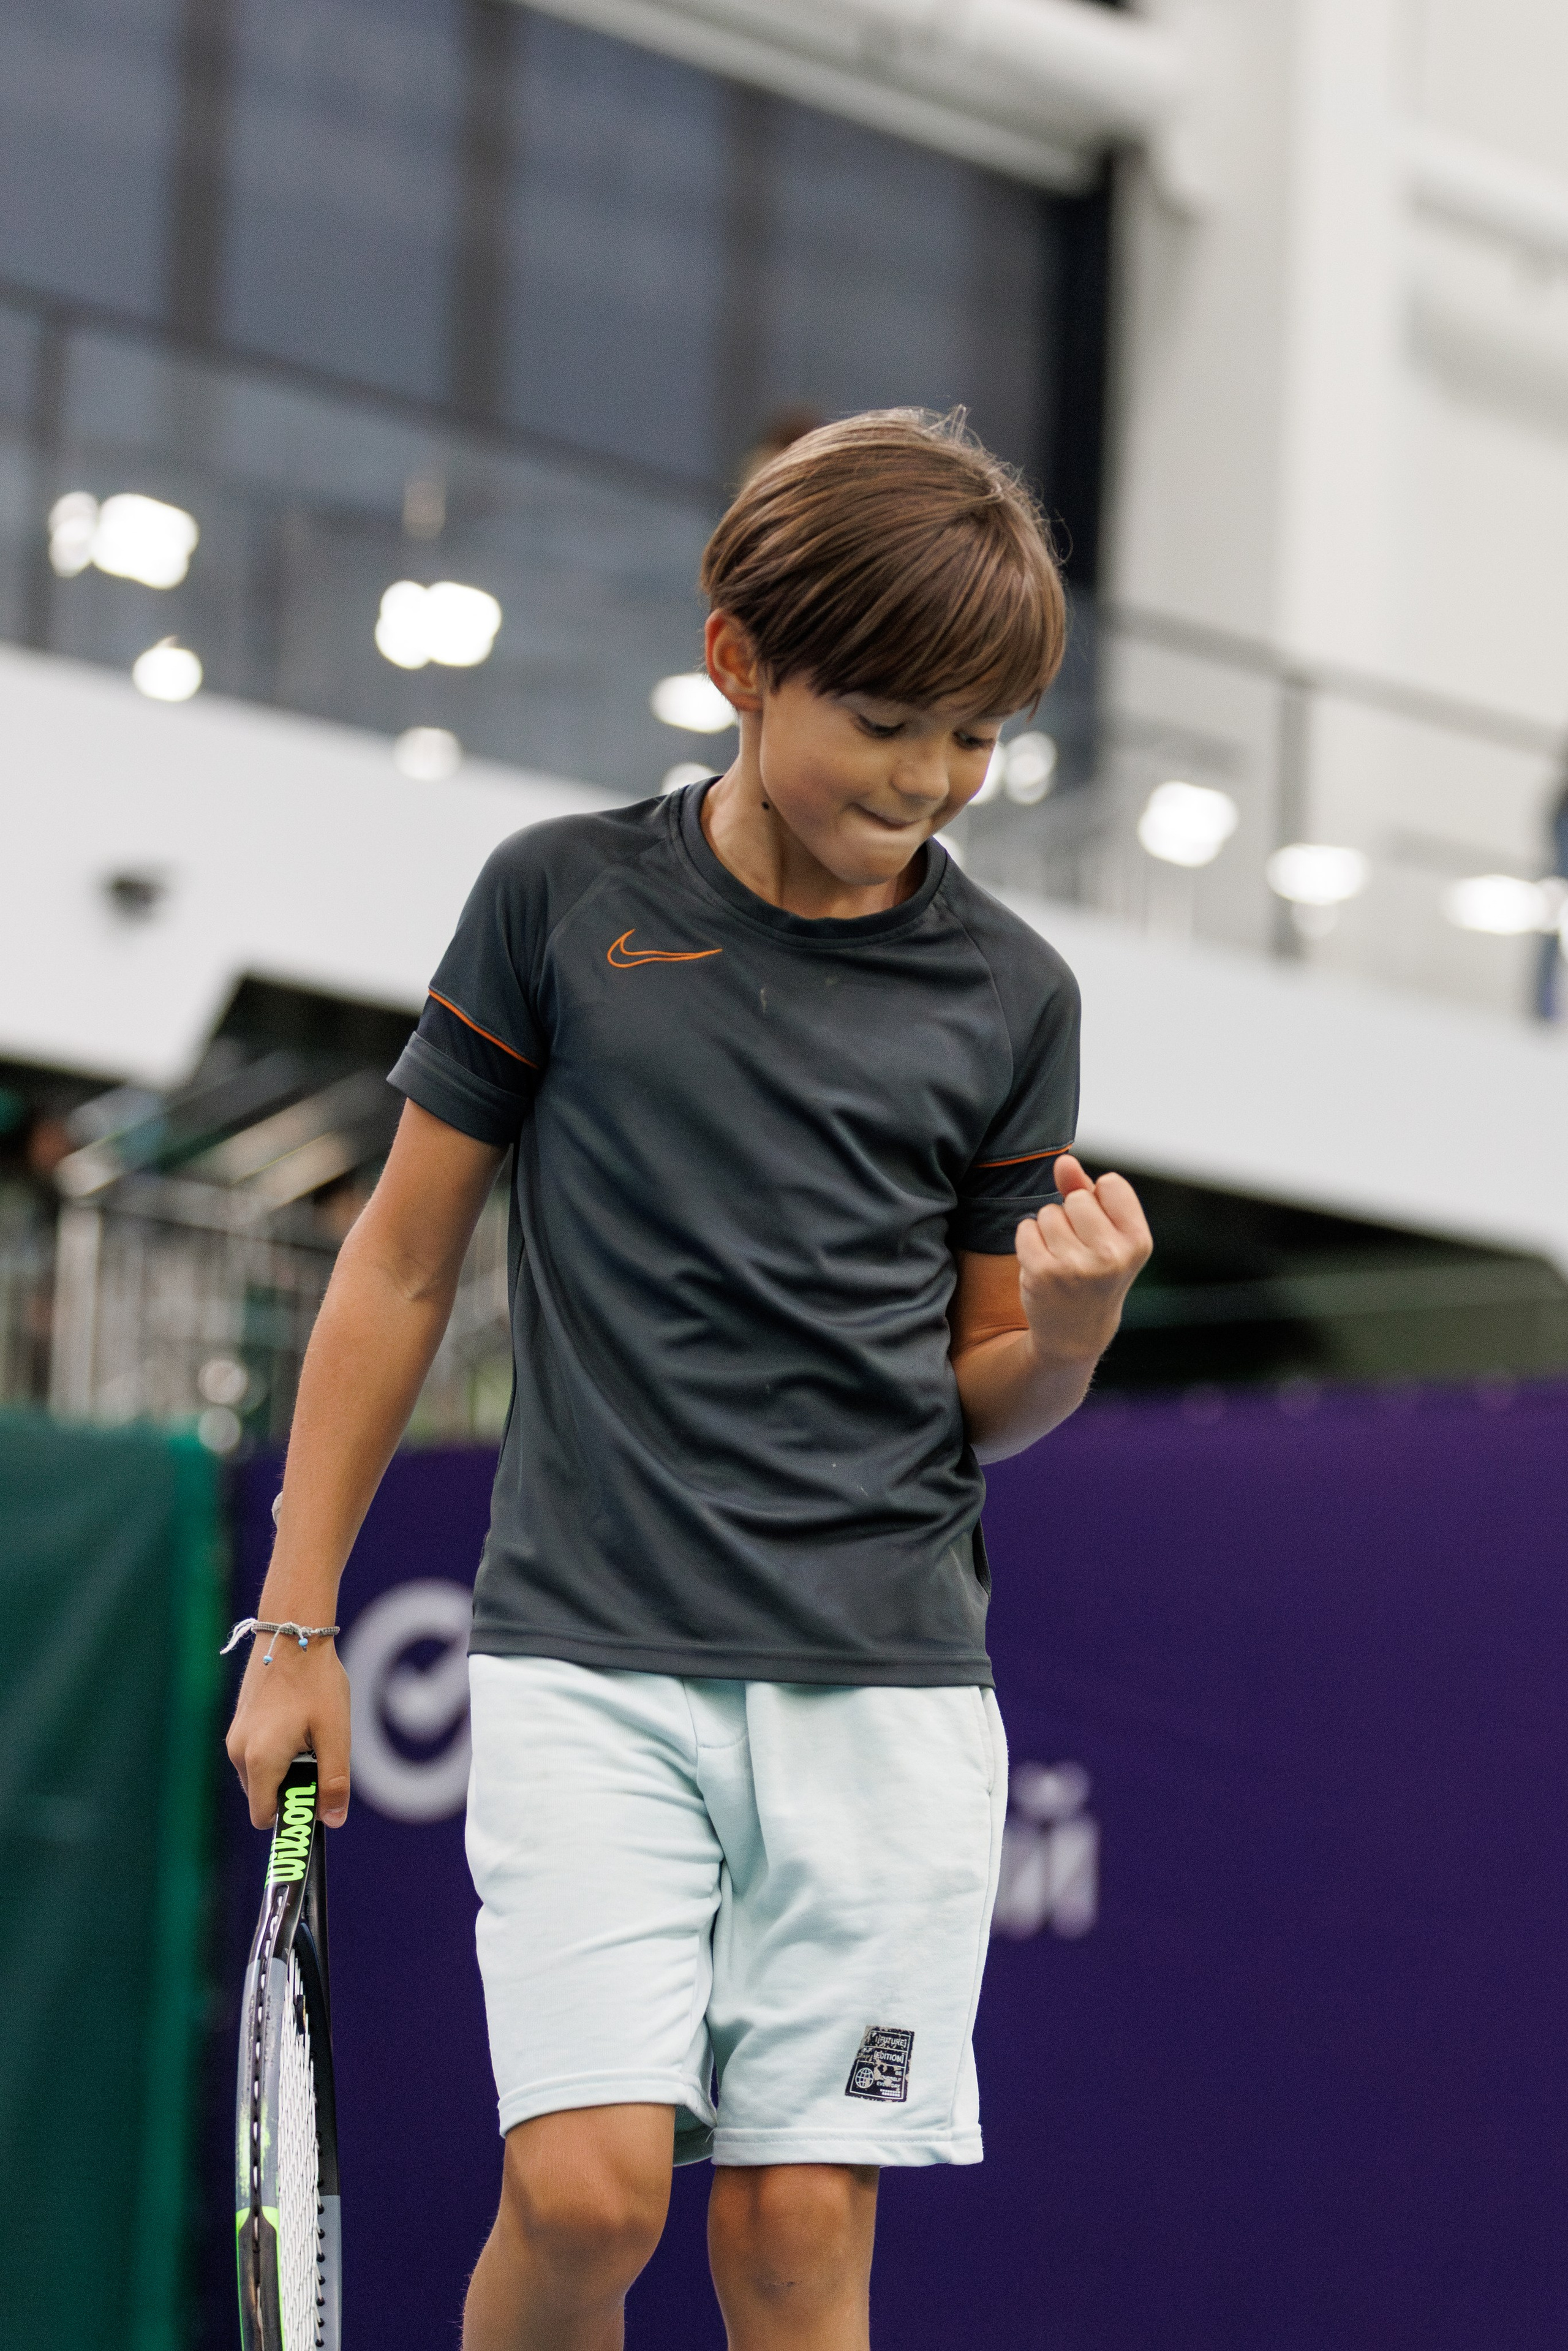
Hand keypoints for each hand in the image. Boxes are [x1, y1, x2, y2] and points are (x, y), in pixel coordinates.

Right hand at [226, 1634, 351, 1830]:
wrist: (293, 1632)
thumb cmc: (316, 1682)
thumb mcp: (335, 1733)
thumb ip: (334, 1781)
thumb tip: (333, 1820)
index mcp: (260, 1760)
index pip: (263, 1816)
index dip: (291, 1815)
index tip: (316, 1797)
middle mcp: (238, 1752)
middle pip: (264, 1795)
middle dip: (292, 1786)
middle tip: (319, 1755)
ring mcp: (236, 1736)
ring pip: (261, 1774)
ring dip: (286, 1767)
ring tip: (310, 1733)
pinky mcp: (239, 1723)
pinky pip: (257, 1754)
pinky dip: (277, 1750)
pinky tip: (298, 1722)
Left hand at [1016, 1155, 1151, 1368]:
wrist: (1076, 1333)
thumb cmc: (1094, 1273)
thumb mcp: (1106, 1233)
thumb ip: (1085, 1190)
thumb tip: (1063, 1161)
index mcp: (1138, 1242)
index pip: (1110, 1184)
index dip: (1099, 1201)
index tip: (1101, 1230)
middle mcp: (1112, 1255)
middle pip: (1076, 1199)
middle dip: (1071, 1217)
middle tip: (1079, 1250)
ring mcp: (1076, 1266)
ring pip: (1048, 1213)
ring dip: (1048, 1231)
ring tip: (1062, 1259)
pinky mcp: (1042, 1273)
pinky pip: (1026, 1228)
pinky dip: (1029, 1242)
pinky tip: (1043, 1265)